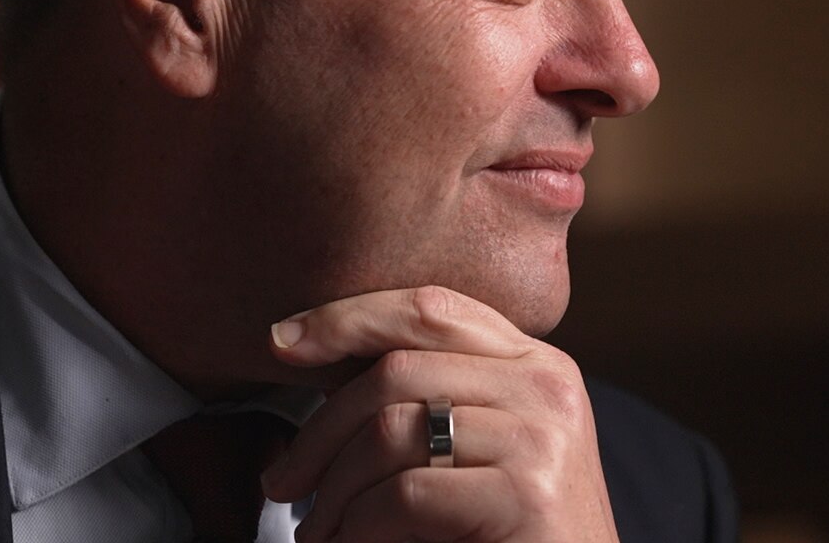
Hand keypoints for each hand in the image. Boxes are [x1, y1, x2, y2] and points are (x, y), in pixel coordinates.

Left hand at [259, 286, 617, 542]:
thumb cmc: (505, 533)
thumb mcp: (469, 447)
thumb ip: (418, 396)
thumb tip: (306, 352)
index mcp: (535, 362)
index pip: (428, 309)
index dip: (347, 317)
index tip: (282, 342)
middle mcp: (547, 386)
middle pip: (395, 371)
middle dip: (319, 430)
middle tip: (282, 482)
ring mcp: (543, 438)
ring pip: (390, 432)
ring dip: (334, 490)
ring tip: (318, 531)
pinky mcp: (529, 496)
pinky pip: (407, 494)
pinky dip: (361, 526)